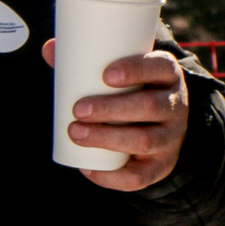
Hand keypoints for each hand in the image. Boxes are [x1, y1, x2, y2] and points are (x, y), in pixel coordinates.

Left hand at [42, 40, 187, 191]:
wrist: (160, 126)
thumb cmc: (131, 91)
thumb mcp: (121, 72)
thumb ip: (86, 60)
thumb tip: (49, 49)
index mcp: (167, 76)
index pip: (160, 68)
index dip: (136, 70)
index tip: (106, 75)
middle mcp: (175, 106)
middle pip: (151, 107)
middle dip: (112, 109)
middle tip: (78, 109)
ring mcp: (171, 138)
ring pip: (146, 140)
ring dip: (108, 138)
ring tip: (75, 133)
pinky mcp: (161, 165)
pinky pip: (140, 176)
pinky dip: (112, 176)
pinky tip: (88, 168)